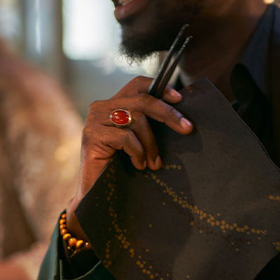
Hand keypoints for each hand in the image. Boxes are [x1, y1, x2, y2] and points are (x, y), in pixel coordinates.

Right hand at [67, 76, 192, 236]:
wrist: (96, 195)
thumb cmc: (118, 168)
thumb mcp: (136, 141)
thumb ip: (146, 124)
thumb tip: (178, 117)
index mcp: (112, 104)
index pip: (137, 85)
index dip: (160, 88)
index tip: (179, 98)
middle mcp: (100, 107)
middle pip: (142, 100)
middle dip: (168, 114)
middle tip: (186, 128)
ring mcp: (94, 121)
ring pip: (137, 120)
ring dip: (151, 144)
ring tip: (154, 163)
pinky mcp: (92, 136)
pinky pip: (126, 138)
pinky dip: (137, 152)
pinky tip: (138, 165)